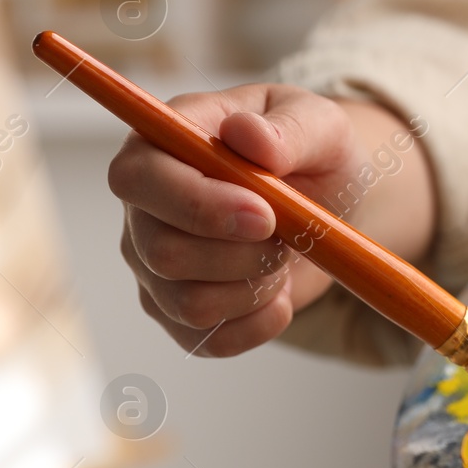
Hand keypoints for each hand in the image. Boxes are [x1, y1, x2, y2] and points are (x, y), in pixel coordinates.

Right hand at [109, 85, 434, 356]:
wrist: (330, 202)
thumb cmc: (314, 153)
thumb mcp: (321, 126)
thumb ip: (290, 128)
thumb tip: (247, 135)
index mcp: (161, 144)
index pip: (137, 179)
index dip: (197, 204)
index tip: (265, 215)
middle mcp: (145, 209)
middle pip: (163, 253)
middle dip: (244, 254)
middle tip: (287, 233)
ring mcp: (154, 266)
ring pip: (189, 304)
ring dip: (256, 287)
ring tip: (282, 255)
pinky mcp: (179, 312)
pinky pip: (210, 341)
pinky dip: (260, 324)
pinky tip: (280, 295)